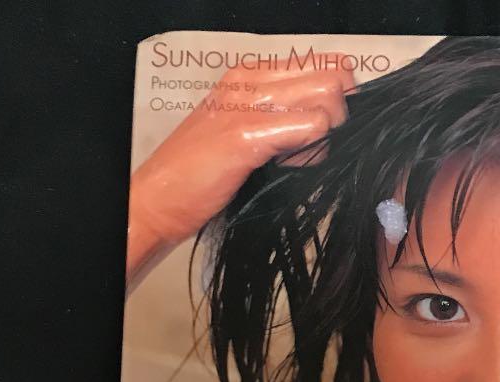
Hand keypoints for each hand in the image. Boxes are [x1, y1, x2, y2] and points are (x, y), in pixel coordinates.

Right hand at [126, 55, 353, 281]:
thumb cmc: (205, 173)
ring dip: (327, 136)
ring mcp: (249, 103)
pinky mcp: (249, 134)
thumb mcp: (249, 131)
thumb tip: (331, 123)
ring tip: (297, 159)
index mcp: (251, 73)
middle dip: (339, 118)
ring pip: (328, 98)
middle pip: (333, 78)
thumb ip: (284, 119)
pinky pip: (311, 128)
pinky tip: (287, 167)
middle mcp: (251, 79)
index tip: (324, 130)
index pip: (322, 64)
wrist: (160, 199)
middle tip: (315, 148)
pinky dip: (312, 152)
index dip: (338, 100)